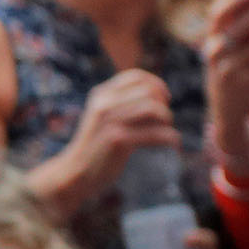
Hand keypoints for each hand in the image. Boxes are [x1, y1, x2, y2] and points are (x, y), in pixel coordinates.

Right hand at [53, 68, 179, 204]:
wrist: (76, 172)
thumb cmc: (96, 146)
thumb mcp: (103, 117)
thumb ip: (121, 104)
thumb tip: (158, 95)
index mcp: (101, 94)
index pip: (135, 76)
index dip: (156, 84)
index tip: (164, 99)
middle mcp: (105, 104)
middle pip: (149, 91)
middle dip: (163, 104)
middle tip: (164, 120)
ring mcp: (111, 121)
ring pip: (154, 109)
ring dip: (167, 119)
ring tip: (165, 131)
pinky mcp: (118, 140)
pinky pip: (156, 134)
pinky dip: (170, 138)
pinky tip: (172, 143)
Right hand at [202, 0, 248, 159]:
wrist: (226, 108)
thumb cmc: (233, 68)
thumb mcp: (226, 50)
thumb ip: (238, 30)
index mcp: (211, 38)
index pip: (216, 15)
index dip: (232, 1)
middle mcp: (215, 52)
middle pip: (238, 28)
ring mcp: (227, 69)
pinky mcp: (243, 84)